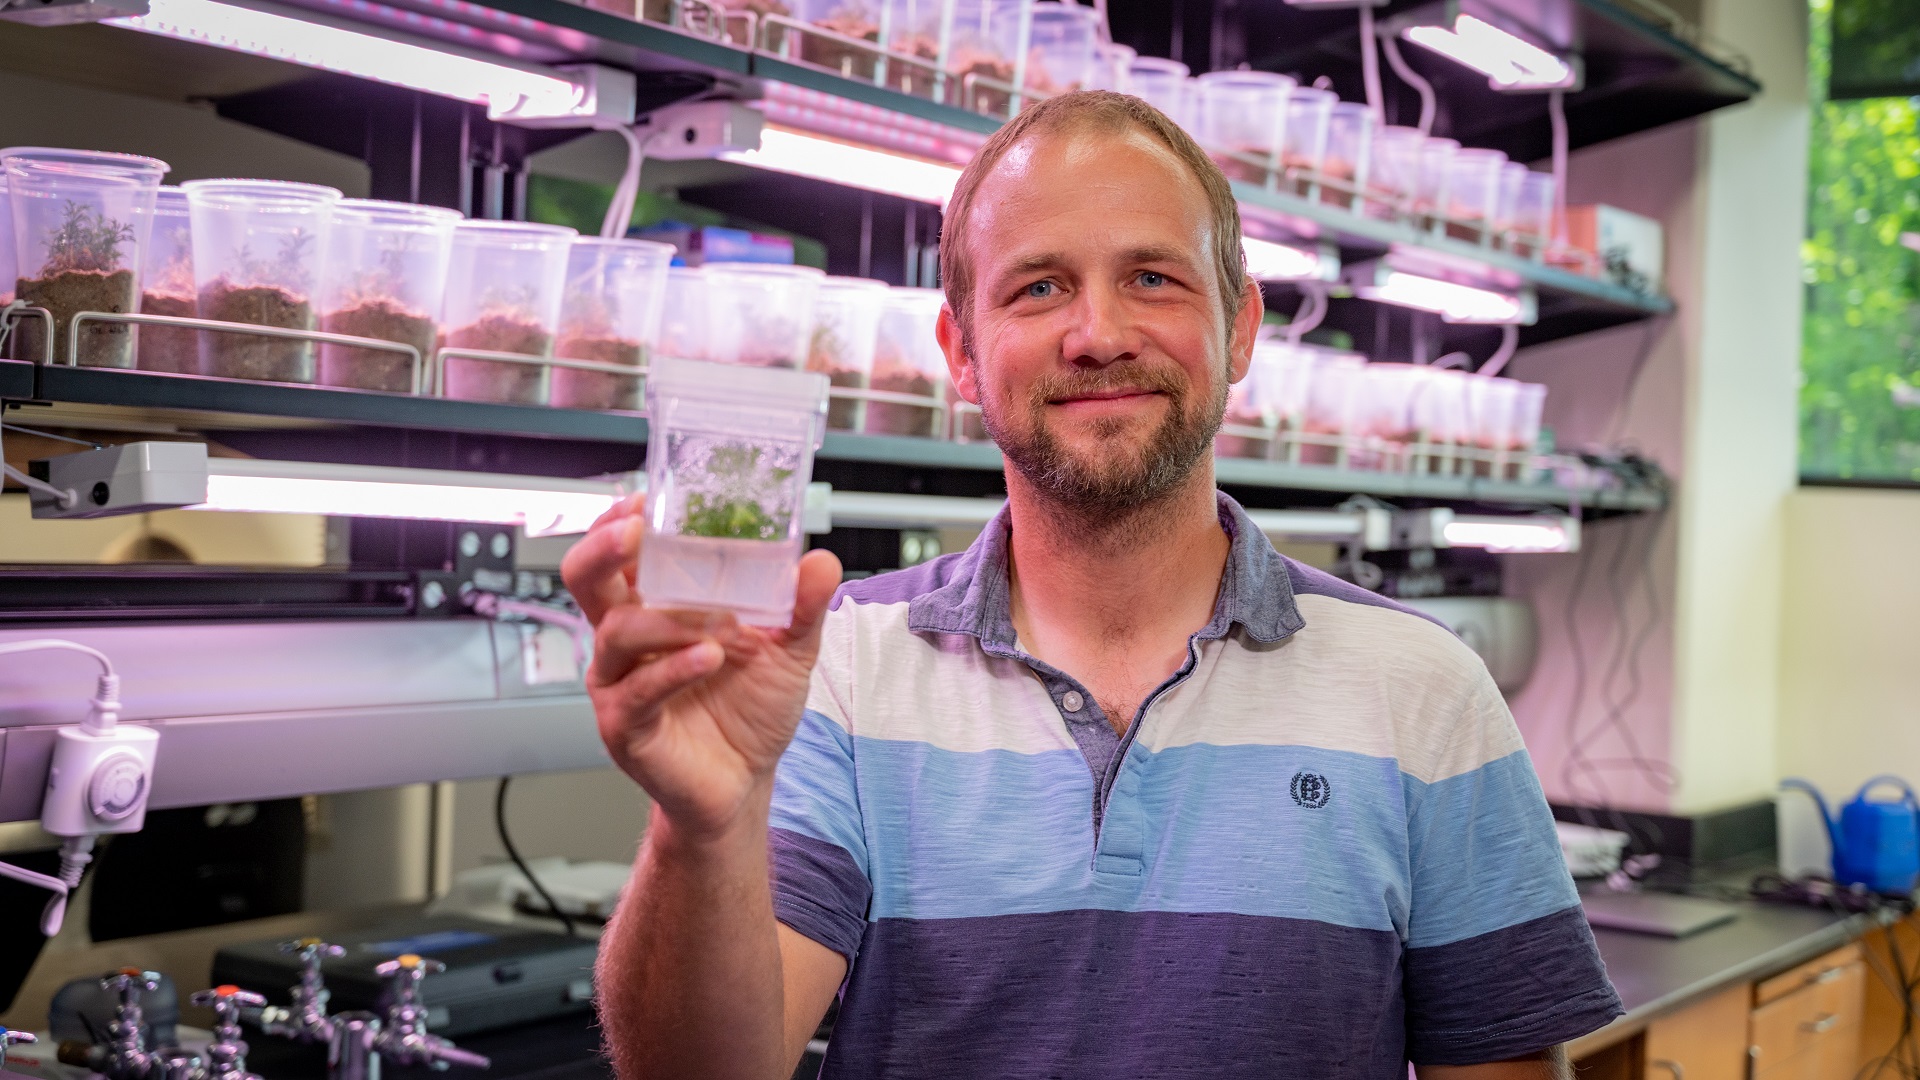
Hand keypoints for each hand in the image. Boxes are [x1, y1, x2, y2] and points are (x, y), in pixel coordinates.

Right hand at [561, 496, 842, 840]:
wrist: (745, 781)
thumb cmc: (750, 708)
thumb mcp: (789, 649)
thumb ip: (802, 605)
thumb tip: (820, 562)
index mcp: (655, 606)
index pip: (621, 551)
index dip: (623, 520)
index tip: (649, 499)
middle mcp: (627, 638)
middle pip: (585, 577)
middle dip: (604, 547)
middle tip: (638, 533)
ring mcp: (620, 680)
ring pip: (615, 631)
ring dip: (666, 619)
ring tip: (715, 626)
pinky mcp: (626, 725)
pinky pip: (637, 690)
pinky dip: (672, 669)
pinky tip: (707, 657)